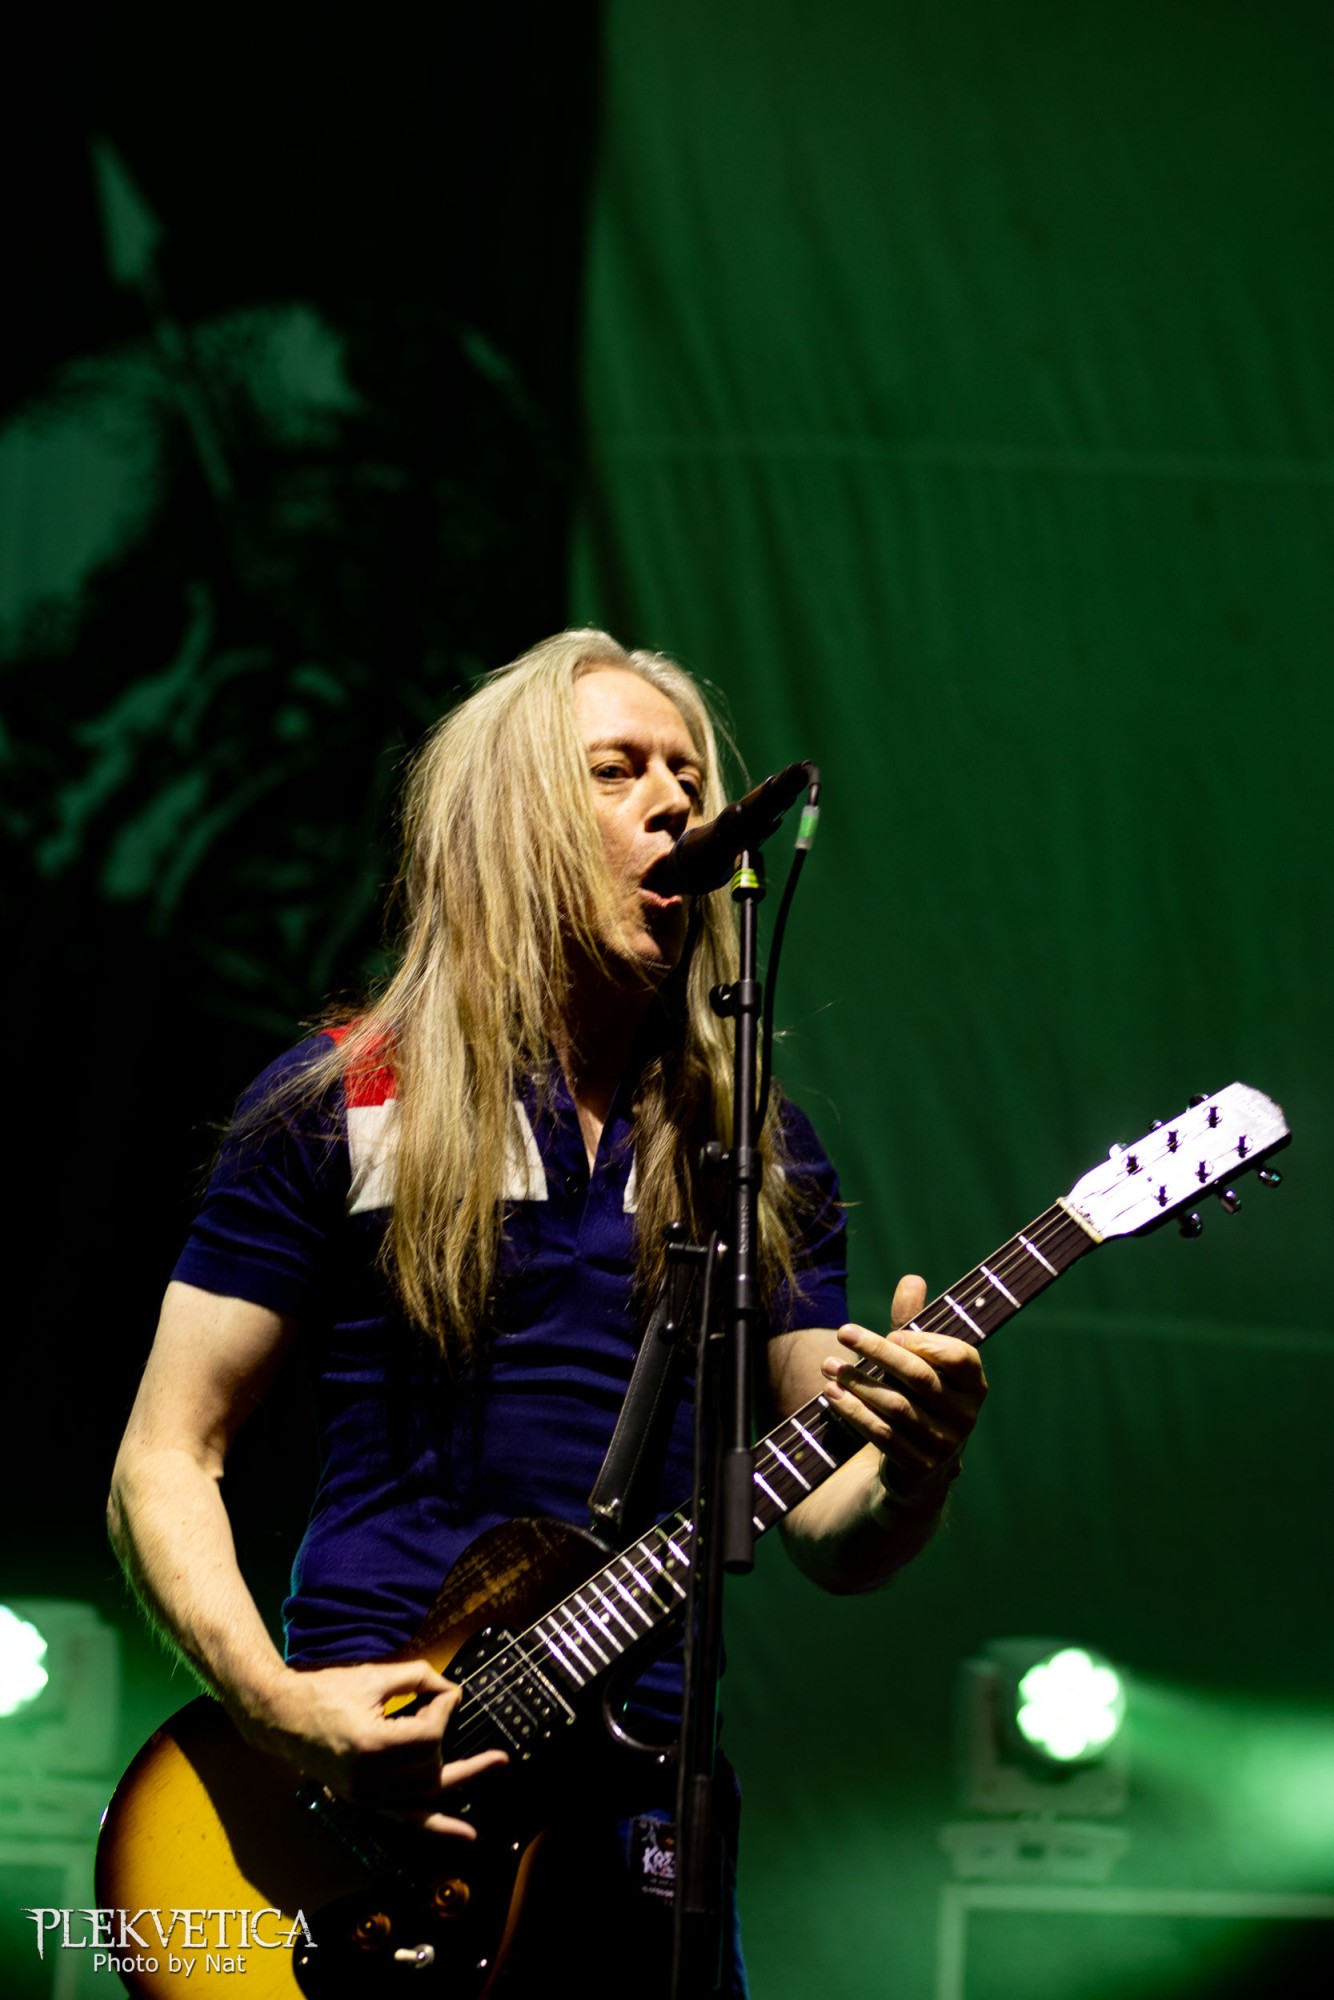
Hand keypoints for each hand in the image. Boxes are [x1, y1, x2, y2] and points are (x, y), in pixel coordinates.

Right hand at [241, 1658, 507, 1836]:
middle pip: (431, 1764)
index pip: (429, 1734)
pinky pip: (407, 1819)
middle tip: (443, 1706)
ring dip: (455, 1774)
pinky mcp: (364, 1801)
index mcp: (371, 1745)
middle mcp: (369, 1778)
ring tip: (492, 1763)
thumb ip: (418, 1678)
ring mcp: (365, 1795)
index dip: (444, 1707)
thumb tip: (451, 1690)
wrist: (280, 1717)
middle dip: (443, 1733)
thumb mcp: (373, 1676)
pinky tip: (466, 1835)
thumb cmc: (324, 1691)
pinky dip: (438, 1826)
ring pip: (426, 1792)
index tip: (442, 1689)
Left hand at [820, 1273, 986, 1516]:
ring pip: (897, 1406)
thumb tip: (911, 1280)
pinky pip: (883, 1435)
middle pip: (920, 1377)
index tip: (891, 1331)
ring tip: (829, 1364)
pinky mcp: (920, 1467)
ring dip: (859, 1382)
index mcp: (974, 1385)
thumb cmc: (918, 1399)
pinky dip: (855, 1412)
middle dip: (878, 1352)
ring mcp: (945, 1445)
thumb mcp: (919, 1362)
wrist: (919, 1468)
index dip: (925, 1342)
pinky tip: (832, 1395)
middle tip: (843, 1331)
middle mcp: (965, 1416)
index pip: (959, 1357)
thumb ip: (914, 1325)